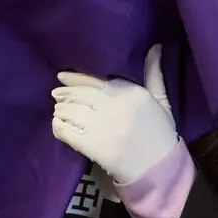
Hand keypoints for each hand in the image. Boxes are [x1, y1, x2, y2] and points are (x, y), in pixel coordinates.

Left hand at [52, 45, 178, 183]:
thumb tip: (155, 47)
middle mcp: (116, 106)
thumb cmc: (160, 134)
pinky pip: (68, 131)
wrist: (160, 170)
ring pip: (71, 111)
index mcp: (132, 93)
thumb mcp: (161, 101)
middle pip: (80, 94)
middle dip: (65, 93)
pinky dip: (59, 127)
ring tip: (58, 110)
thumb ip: (154, 74)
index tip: (62, 76)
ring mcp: (104, 127)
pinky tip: (58, 125)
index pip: (96, 80)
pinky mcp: (95, 147)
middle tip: (56, 94)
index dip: (75, 78)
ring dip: (61, 110)